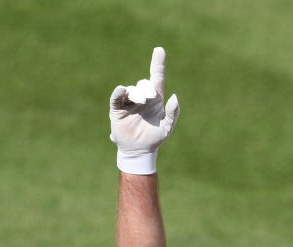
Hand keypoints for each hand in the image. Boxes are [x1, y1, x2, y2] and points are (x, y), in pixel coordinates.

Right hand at [109, 47, 180, 174]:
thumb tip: (175, 97)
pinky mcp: (117, 109)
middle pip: (144, 83)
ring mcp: (129, 102)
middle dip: (147, 89)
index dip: (158, 63)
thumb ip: (173, 113)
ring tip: (139, 102)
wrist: (139, 151)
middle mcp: (142, 97)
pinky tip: (122, 91)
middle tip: (149, 98)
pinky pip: (117, 97)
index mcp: (155, 99)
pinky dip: (119, 92)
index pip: (157, 77)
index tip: (159, 50)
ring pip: (132, 90)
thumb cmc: (155, 138)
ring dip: (136, 94)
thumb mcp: (167, 127)